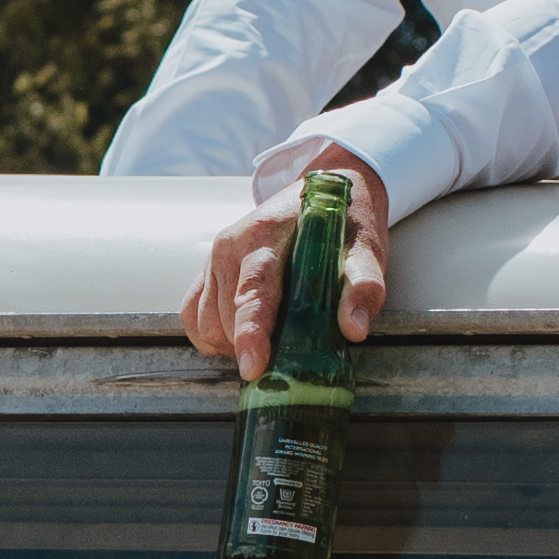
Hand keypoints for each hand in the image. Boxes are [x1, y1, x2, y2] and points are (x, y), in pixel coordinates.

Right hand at [182, 151, 390, 374]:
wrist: (323, 191)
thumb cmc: (342, 221)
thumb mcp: (365, 248)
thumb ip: (363, 285)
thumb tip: (354, 327)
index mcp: (265, 236)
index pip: (252, 292)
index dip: (250, 333)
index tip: (253, 366)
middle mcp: (230, 246)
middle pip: (226, 315)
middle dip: (251, 347)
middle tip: (287, 359)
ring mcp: (214, 258)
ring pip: (205, 321)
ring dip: (231, 344)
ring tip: (267, 343)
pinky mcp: (208, 271)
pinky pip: (193, 314)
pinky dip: (211, 335)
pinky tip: (239, 337)